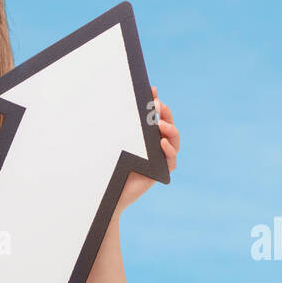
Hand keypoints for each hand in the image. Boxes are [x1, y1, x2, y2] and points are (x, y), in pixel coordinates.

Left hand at [116, 85, 177, 213]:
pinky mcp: (161, 172)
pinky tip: (162, 144)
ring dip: (170, 130)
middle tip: (158, 106)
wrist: (108, 192)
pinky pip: (171, 160)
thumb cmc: (108, 165)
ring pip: (173, 140)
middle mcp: (155, 144)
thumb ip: (121, 122)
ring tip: (161, 126)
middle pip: (168, 124)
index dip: (156, 101)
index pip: (155, 114)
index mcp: (145, 134)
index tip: (152, 90)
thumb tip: (122, 98)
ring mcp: (160, 157)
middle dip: (165, 113)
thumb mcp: (114, 140)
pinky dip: (169, 151)